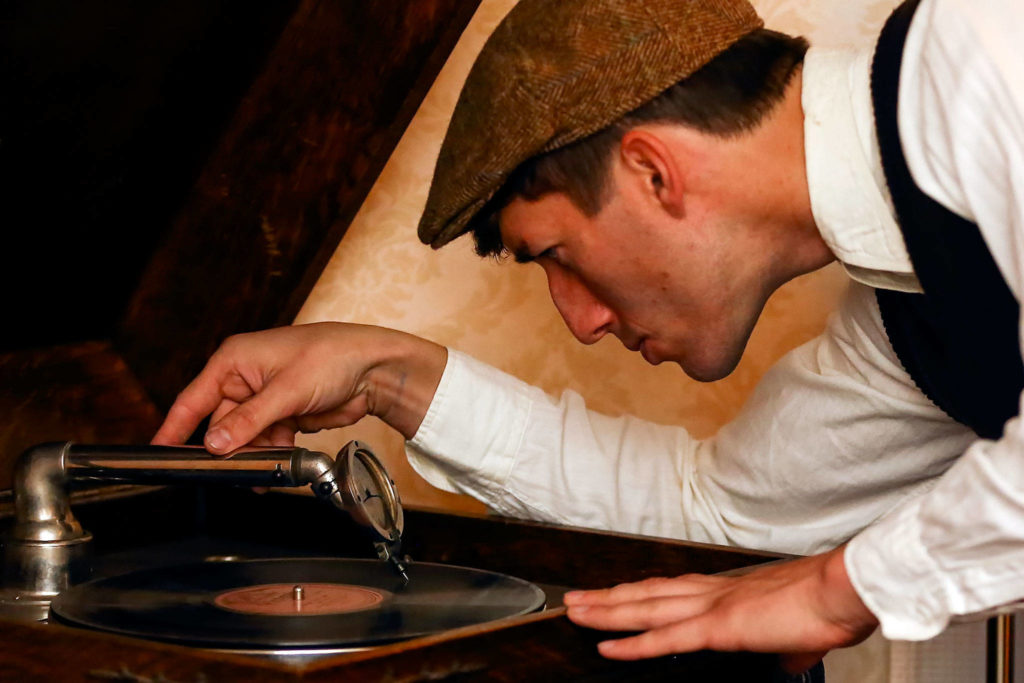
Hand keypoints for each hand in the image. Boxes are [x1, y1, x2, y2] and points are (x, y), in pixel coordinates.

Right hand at [151, 322, 446, 452]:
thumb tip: (215, 443)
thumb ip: (249, 420)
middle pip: (220, 423)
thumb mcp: (287, 391)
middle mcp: (246, 378)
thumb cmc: (332, 357)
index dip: (174, 427)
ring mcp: (266, 397)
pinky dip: (270, 454)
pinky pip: (266, 440)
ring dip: (250, 455)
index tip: (157, 452)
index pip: (193, 399)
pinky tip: (278, 465)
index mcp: (235, 361)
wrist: (374, 369)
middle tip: (224, 475)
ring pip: (244, 436)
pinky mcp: (285, 414)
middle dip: (224, 450)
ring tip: (258, 474)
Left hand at [563, 545, 877, 673]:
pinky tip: (607, 646)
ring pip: (644, 608)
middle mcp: (711, 591)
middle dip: (608, 598)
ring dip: (606, 611)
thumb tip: (790, 658)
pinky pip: (665, 637)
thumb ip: (784, 647)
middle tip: (575, 599)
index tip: (617, 595)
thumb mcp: (799, 633)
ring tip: (575, 612)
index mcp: (729, 591)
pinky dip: (633, 642)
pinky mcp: (717, 627)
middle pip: (647, 593)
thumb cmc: (827, 605)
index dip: (641, 593)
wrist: (842, 591)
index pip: (672, 590)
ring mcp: (710, 607)